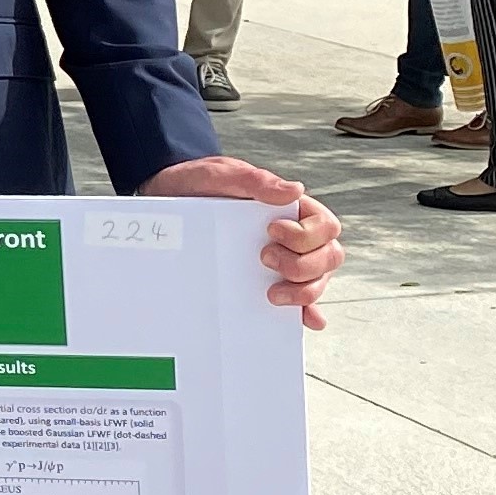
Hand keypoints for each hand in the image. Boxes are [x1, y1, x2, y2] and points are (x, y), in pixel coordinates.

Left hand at [142, 158, 343, 329]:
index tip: (273, 230)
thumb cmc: (199, 184)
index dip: (309, 234)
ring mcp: (283, 261)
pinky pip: (296, 301)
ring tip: (271, 294)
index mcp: (291, 210)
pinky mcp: (266, 281)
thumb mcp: (220, 174)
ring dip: (304, 291)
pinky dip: (305, 312)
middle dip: (304, 264)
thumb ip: (253, 180)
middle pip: (328, 256)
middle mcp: (295, 237)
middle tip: (264, 258)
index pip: (325, 225)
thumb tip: (295, 191)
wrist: (167, 201)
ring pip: (318, 281)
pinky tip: (303, 320)